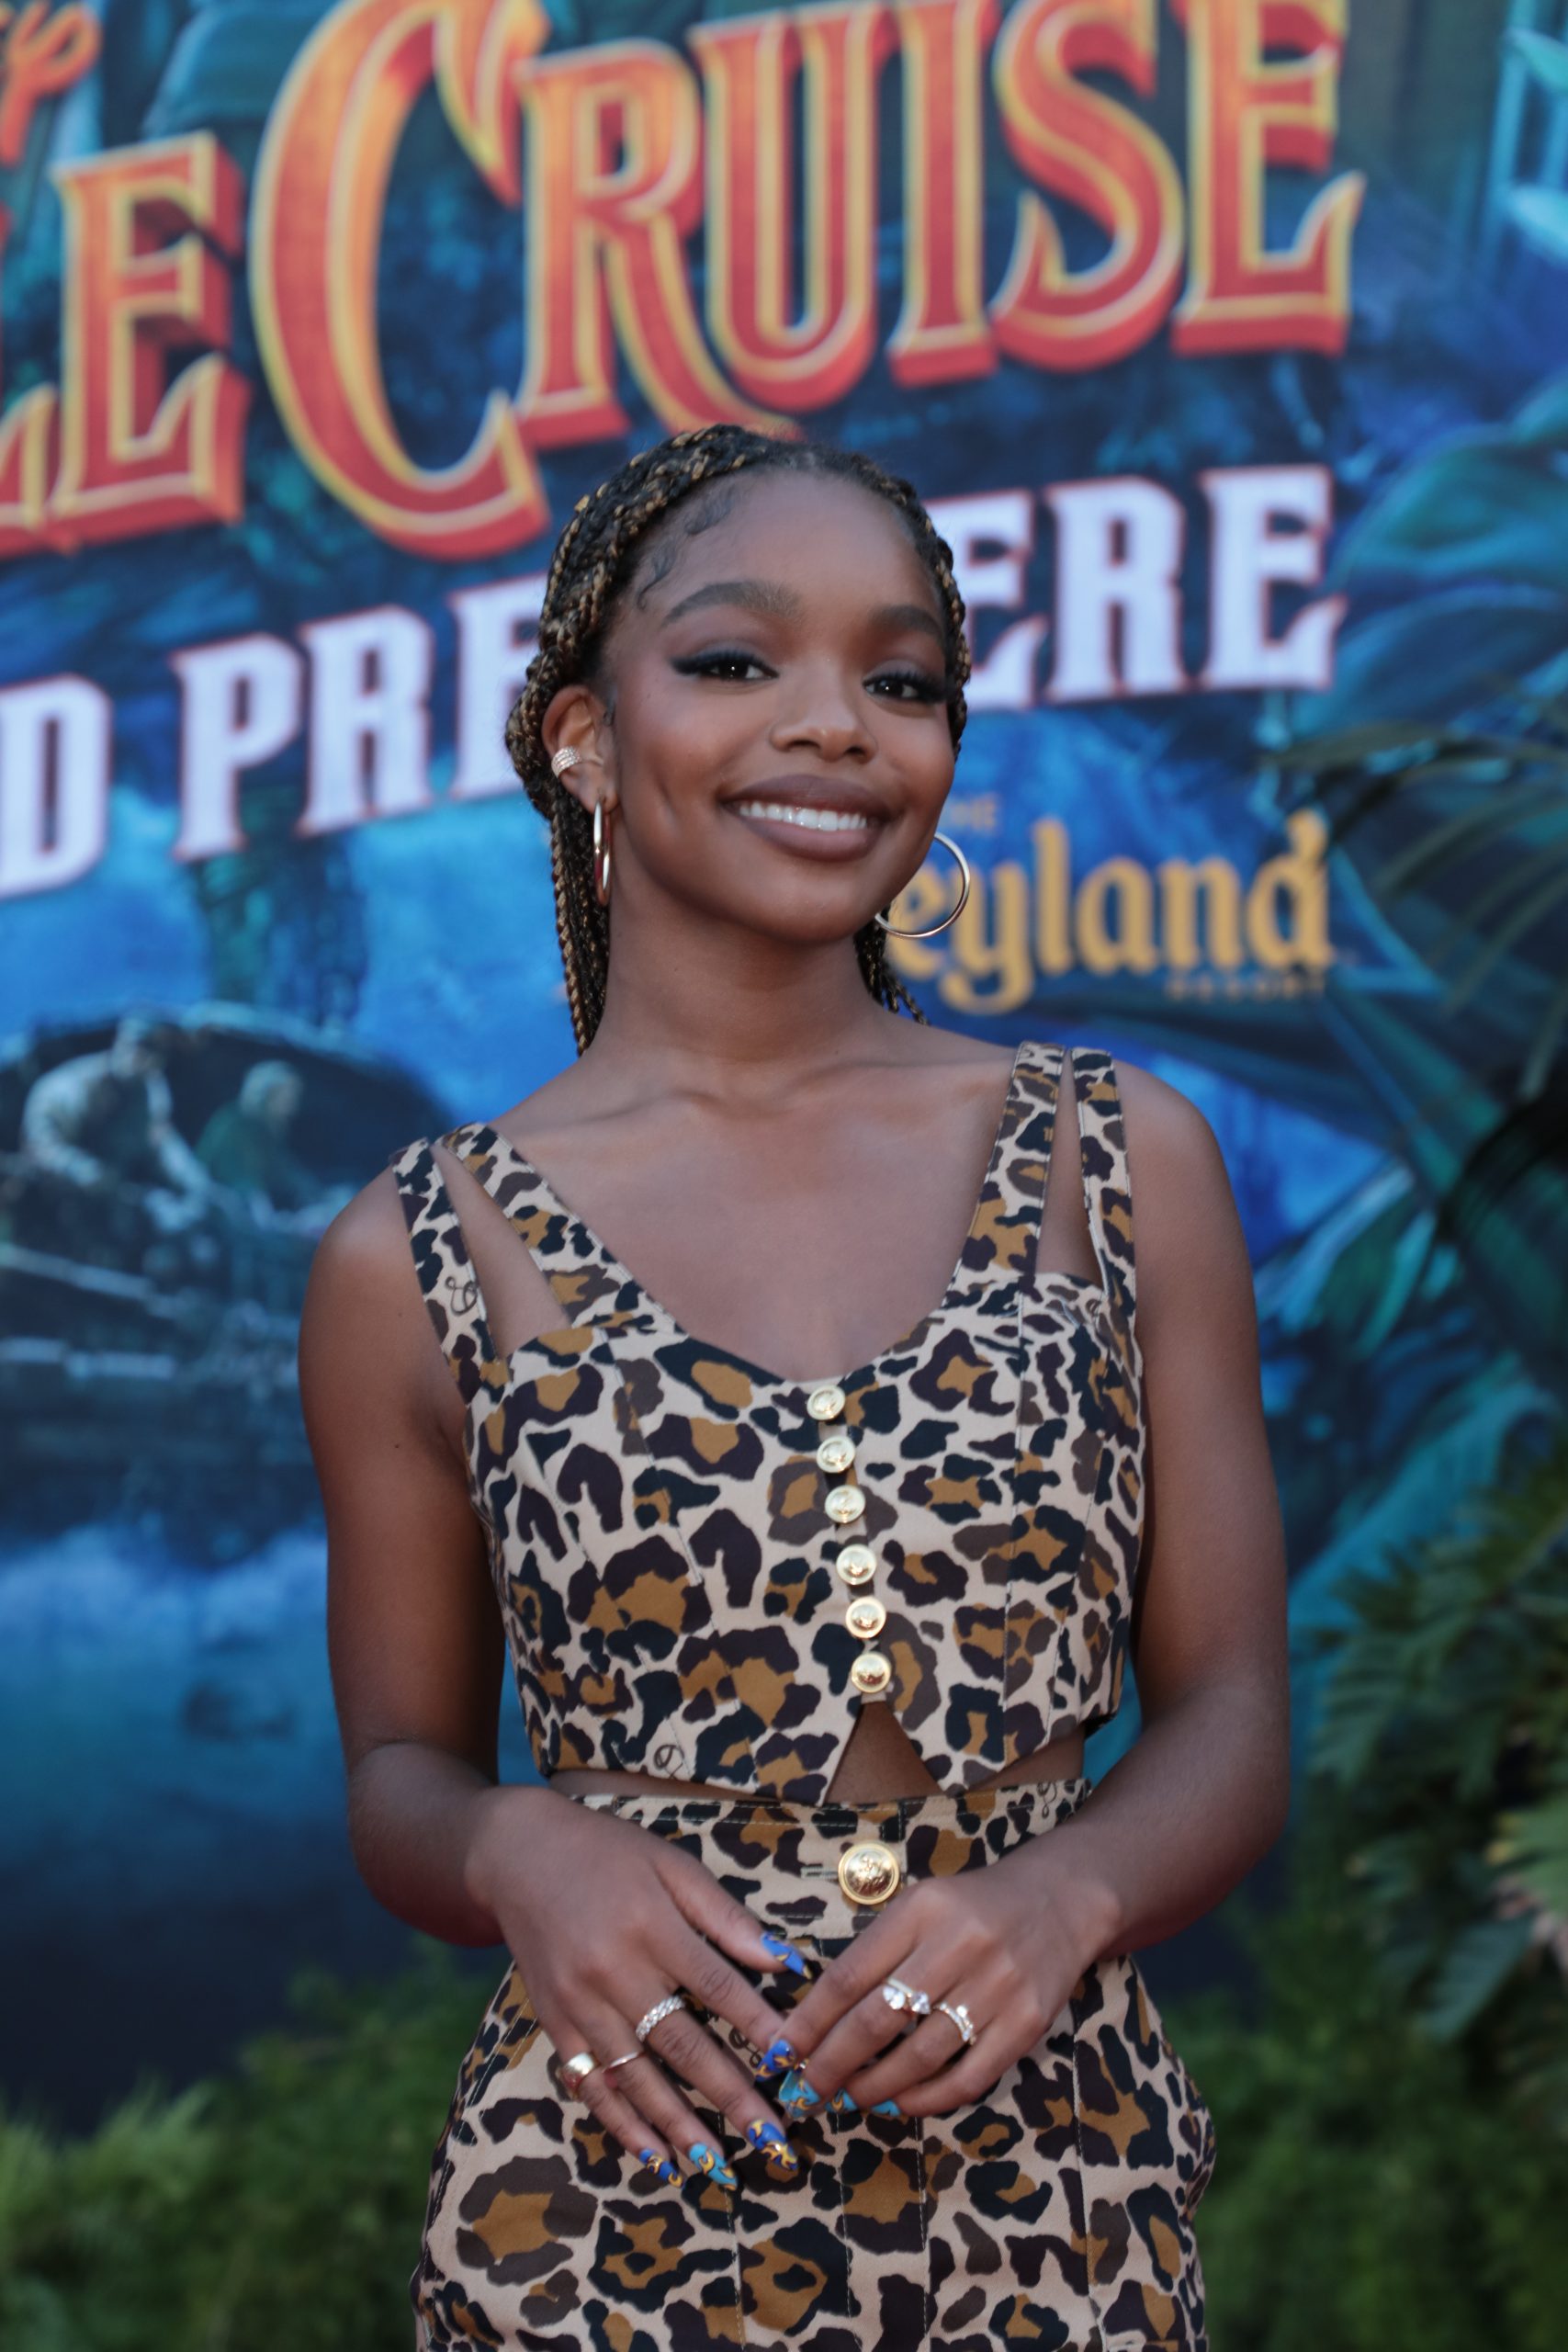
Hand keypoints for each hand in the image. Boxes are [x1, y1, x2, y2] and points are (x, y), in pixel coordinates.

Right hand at [466, 1787, 812, 2186]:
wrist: (520, 1856)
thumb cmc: (610, 1855)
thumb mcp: (672, 1866)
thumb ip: (725, 1917)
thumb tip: (783, 1961)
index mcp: (651, 1926)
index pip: (717, 1987)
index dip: (759, 2028)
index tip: (794, 2064)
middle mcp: (614, 1971)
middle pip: (681, 2045)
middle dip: (730, 2097)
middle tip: (771, 2140)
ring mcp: (579, 2004)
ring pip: (636, 2077)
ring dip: (678, 2125)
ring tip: (718, 2164)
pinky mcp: (554, 2025)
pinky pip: (592, 2084)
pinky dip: (623, 2124)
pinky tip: (654, 2156)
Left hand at [769, 1845, 1115, 2119]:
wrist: (1060, 1902)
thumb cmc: (972, 1909)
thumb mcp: (919, 1907)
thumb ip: (874, 1954)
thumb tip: (816, 2020)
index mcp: (921, 1911)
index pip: (849, 1976)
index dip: (809, 2022)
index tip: (780, 2053)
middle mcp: (959, 1945)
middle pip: (877, 2020)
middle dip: (831, 2064)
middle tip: (805, 2090)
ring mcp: (998, 1987)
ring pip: (919, 2057)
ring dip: (874, 2088)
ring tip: (848, 2098)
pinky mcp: (1028, 2024)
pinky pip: (968, 2078)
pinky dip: (927, 2099)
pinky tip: (900, 2103)